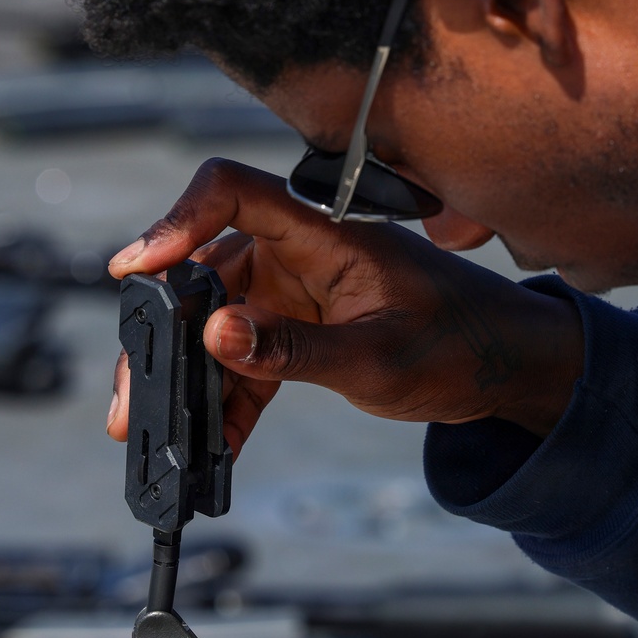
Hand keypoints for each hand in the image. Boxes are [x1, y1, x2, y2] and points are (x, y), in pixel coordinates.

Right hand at [107, 159, 582, 455]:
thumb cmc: (461, 344)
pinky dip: (228, 398)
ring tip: (154, 429)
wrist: (508, 367)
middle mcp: (298, 253)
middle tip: (129, 392)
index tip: (133, 272)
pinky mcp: (300, 327)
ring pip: (216, 322)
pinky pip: (247, 357)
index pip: (231, 193)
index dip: (174, 222)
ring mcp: (296, 291)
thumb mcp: (378, 358)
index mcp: (321, 234)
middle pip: (203, 271)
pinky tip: (214, 444)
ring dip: (186, 377)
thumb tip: (215, 336)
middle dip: (161, 332)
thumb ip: (295, 351)